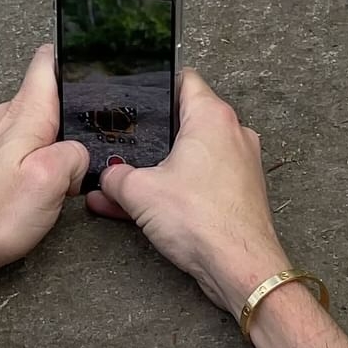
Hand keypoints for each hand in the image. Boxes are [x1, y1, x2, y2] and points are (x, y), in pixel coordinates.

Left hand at [0, 45, 88, 299]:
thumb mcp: (49, 180)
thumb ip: (75, 154)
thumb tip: (80, 155)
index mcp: (25, 114)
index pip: (49, 61)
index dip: (76, 62)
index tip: (97, 77)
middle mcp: (9, 118)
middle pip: (53, 95)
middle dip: (77, 114)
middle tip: (92, 143)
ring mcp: (1, 139)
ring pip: (45, 124)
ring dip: (62, 142)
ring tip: (72, 169)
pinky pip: (32, 147)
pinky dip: (47, 159)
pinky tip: (51, 181)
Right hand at [86, 68, 290, 318]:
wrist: (239, 266)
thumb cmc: (203, 221)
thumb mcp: (139, 193)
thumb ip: (115, 178)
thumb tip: (107, 178)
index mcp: (212, 118)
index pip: (183, 80)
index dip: (155, 85)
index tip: (134, 96)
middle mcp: (232, 135)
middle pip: (184, 124)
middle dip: (151, 138)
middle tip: (124, 146)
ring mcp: (239, 166)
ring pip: (189, 159)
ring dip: (158, 171)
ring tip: (126, 186)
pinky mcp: (238, 194)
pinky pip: (199, 184)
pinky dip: (174, 191)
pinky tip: (145, 210)